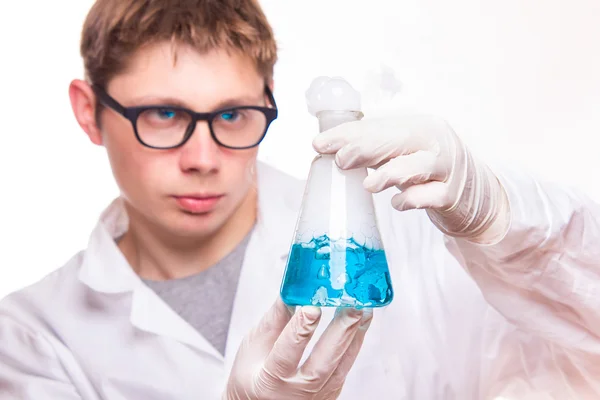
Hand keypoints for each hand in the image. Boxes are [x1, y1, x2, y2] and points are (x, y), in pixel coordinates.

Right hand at [223, 299, 372, 399]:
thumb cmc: (251, 375)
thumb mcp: (253, 346)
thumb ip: (275, 319)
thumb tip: (293, 291)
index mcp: (270, 379)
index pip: (287, 352)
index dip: (301, 328)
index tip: (312, 306)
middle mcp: (297, 392)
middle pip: (323, 362)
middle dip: (341, 331)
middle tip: (353, 304)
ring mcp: (317, 396)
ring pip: (341, 366)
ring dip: (354, 335)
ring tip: (363, 308)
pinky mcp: (330, 393)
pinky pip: (345, 368)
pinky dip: (354, 344)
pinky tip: (360, 323)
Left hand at [312, 114, 509, 243]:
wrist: (476, 195)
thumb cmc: (428, 170)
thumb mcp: (403, 153)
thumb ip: (373, 149)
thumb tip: (327, 148)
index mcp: (418, 126)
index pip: (379, 126)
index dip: (348, 134)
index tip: (320, 144)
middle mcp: (434, 142)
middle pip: (399, 139)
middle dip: (366, 147)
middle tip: (340, 158)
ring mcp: (446, 168)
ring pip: (419, 165)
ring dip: (392, 173)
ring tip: (369, 184)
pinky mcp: (452, 195)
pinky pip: (432, 196)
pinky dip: (414, 199)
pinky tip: (398, 204)